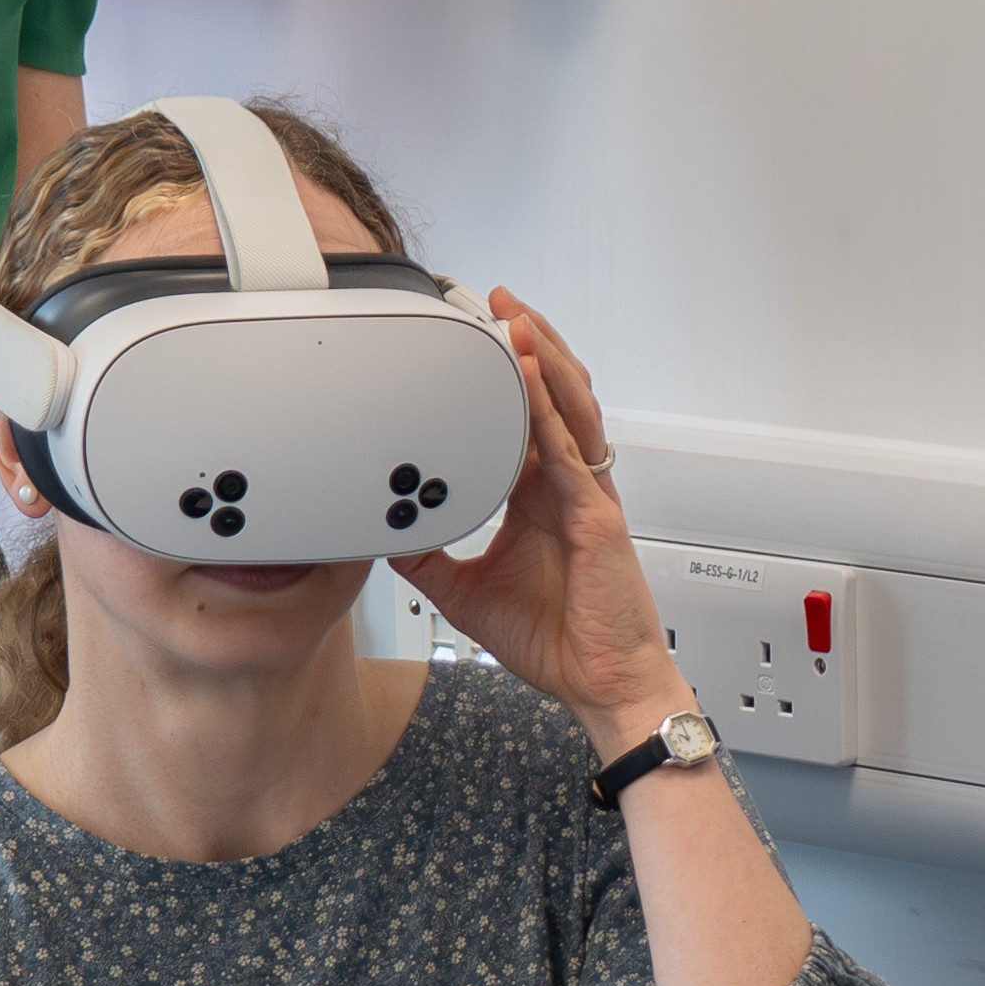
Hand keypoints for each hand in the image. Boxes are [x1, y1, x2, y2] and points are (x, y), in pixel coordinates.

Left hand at [397, 292, 683, 747]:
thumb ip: (429, 560)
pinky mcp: (597, 519)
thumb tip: (386, 536)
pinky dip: (553, 416)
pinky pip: (573, 456)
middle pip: (556, 396)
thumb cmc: (556, 641)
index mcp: (542, 498)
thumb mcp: (466, 593)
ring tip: (520, 320)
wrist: (598, 684)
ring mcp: (587, 498)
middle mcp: (568, 487)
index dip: (508, 375)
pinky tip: (535, 385)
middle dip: (531, 344)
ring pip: (573, 410)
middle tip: (499, 301)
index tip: (479, 337)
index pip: (527, 418)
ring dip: (547, 362)